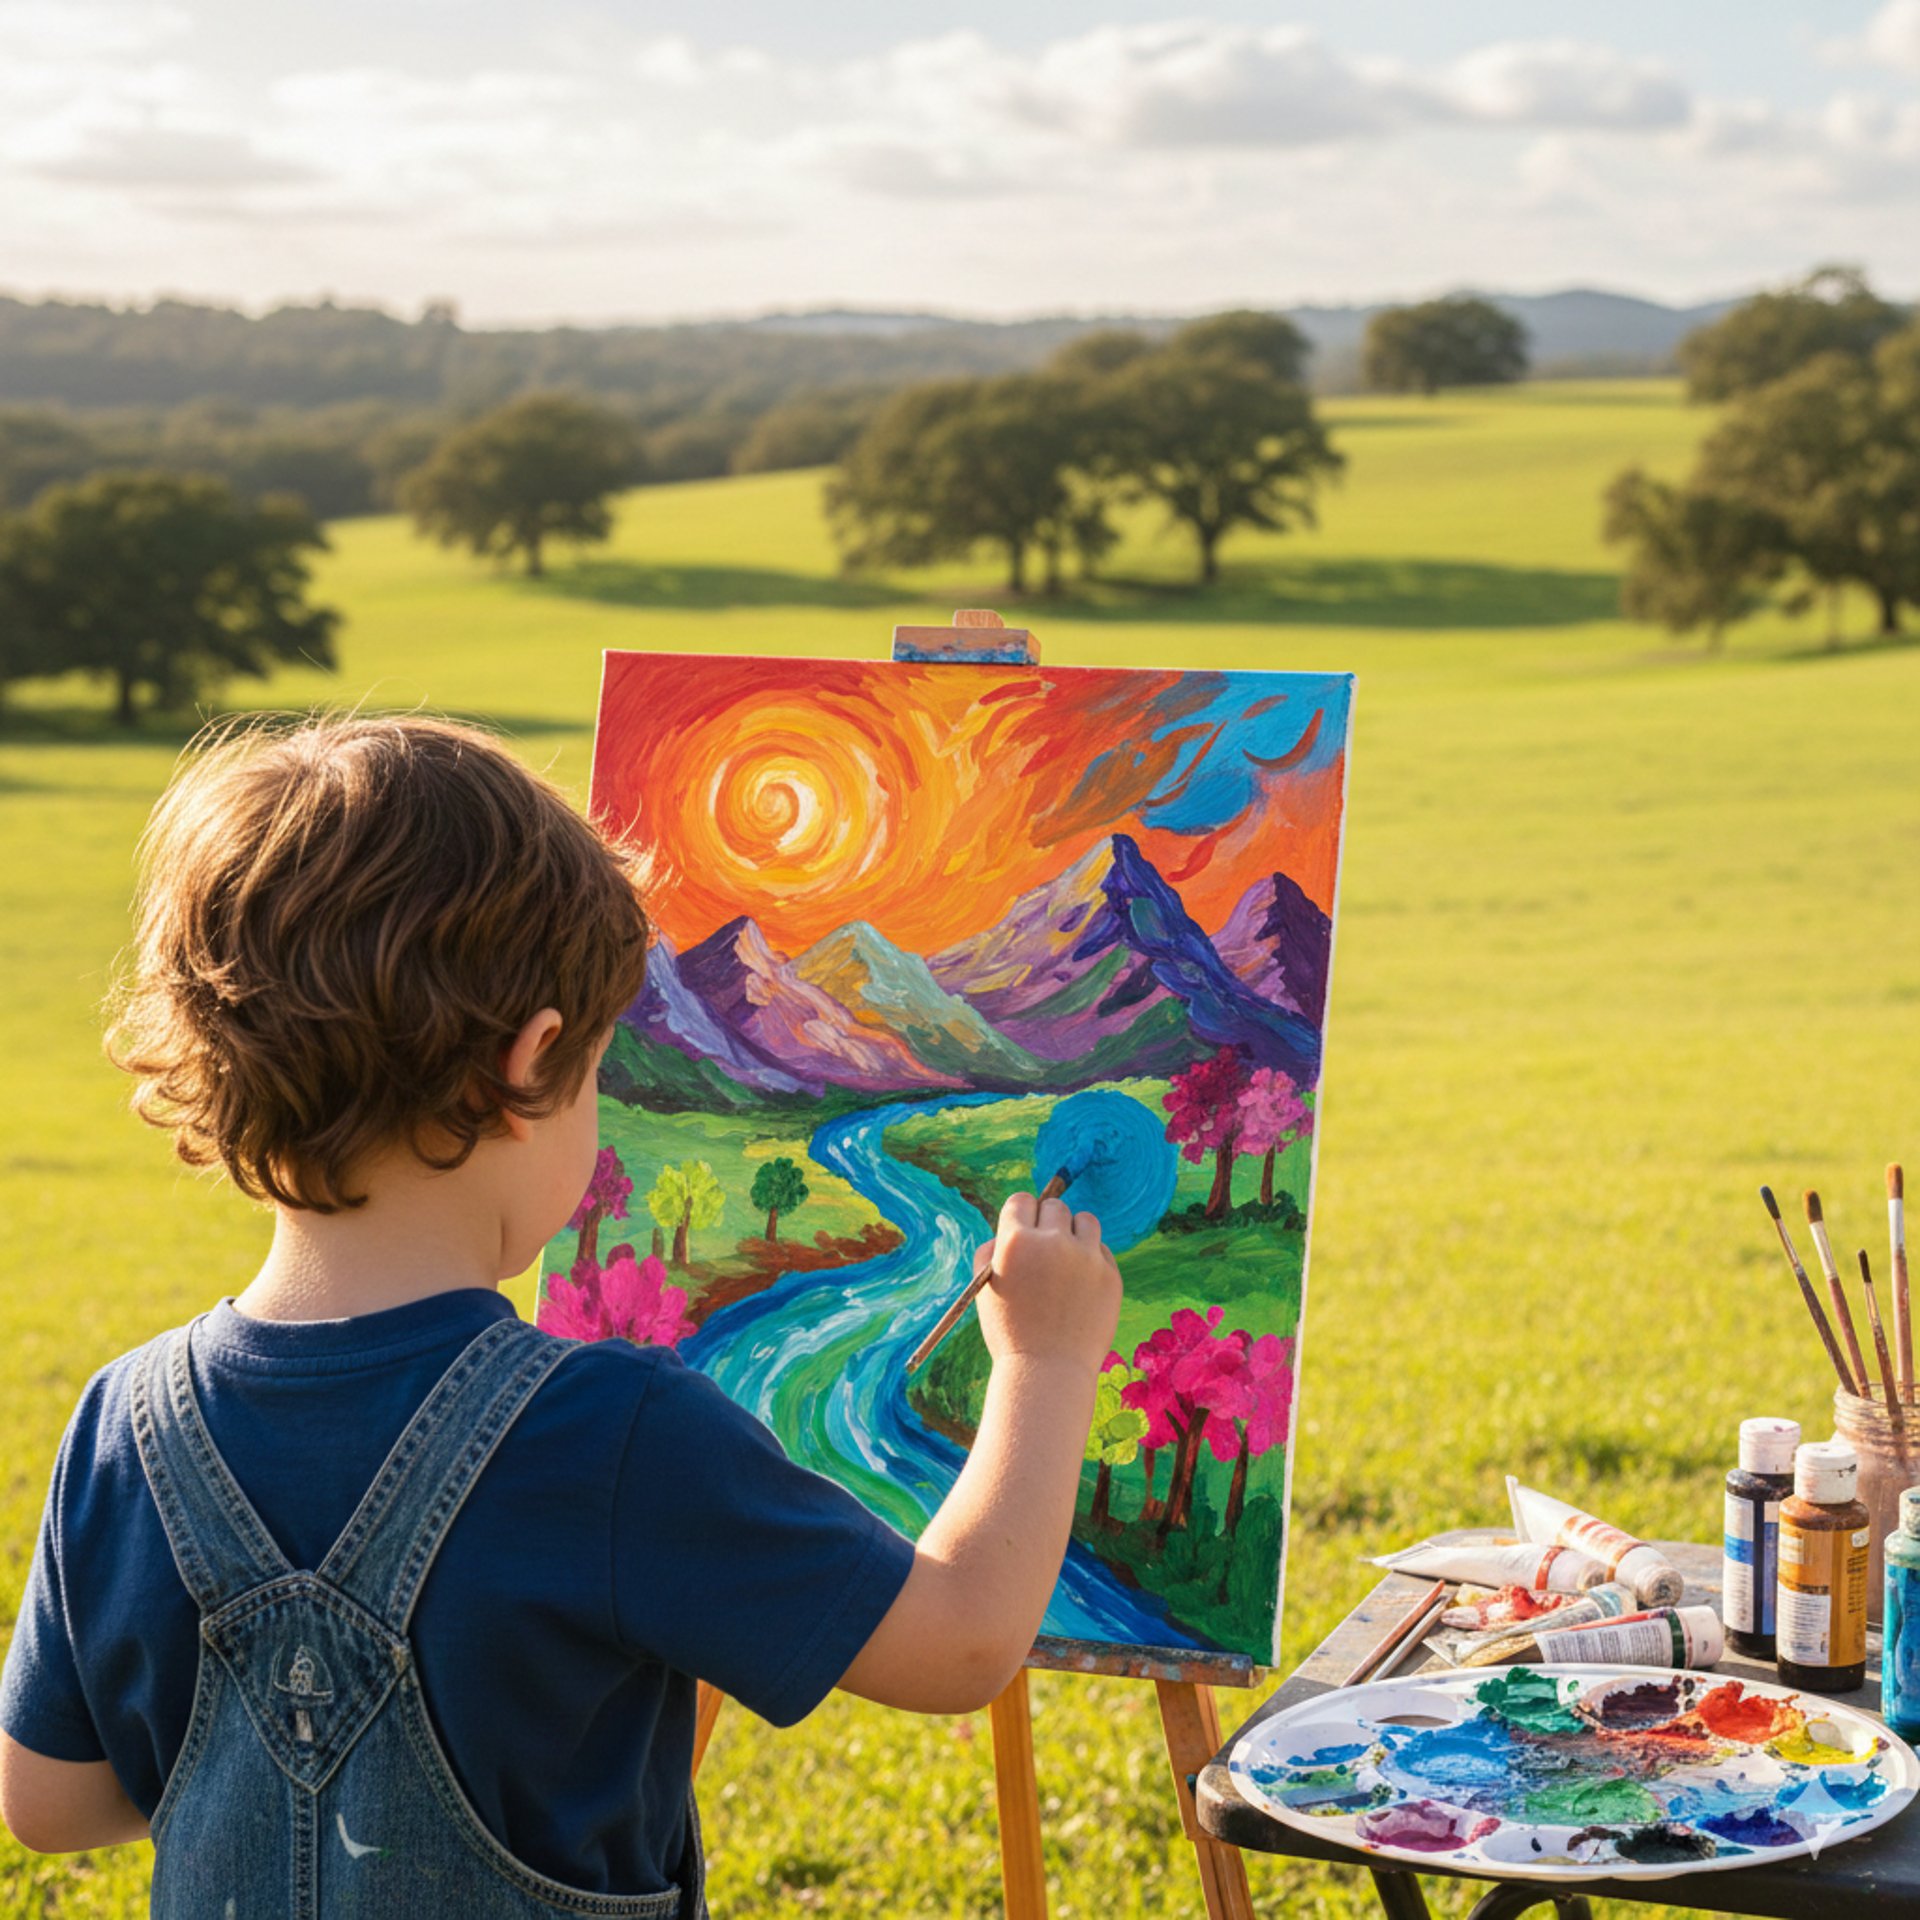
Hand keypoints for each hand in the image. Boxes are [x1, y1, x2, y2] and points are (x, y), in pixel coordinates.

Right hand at [973, 1190, 1121, 1373]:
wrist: (1047, 1372)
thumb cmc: (1010, 1332)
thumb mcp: (985, 1288)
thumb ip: (992, 1251)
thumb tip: (1010, 1229)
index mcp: (1016, 1242)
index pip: (1021, 1201)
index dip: (1020, 1215)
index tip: (1023, 1229)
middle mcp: (1053, 1242)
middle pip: (1055, 1207)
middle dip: (1047, 1223)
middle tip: (1044, 1248)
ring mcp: (1086, 1257)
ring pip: (1085, 1220)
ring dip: (1074, 1232)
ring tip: (1066, 1257)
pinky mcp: (1110, 1275)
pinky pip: (1101, 1250)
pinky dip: (1091, 1259)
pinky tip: (1079, 1284)